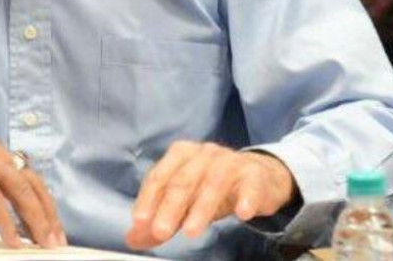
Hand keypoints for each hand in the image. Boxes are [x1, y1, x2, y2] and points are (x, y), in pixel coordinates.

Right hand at [0, 104, 63, 247]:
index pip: (26, 178)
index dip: (41, 204)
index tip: (49, 228)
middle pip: (31, 184)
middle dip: (47, 215)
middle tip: (57, 242)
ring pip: (19, 190)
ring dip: (35, 219)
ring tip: (44, 244)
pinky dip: (6, 219)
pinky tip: (13, 239)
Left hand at [125, 141, 295, 249]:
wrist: (259, 177)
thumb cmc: (214, 188)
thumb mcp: (185, 202)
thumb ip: (160, 217)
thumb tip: (133, 238)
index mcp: (180, 154)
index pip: (159, 177)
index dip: (148, 199)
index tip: (140, 222)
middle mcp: (203, 153)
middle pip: (183, 180)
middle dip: (170, 208)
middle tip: (160, 232)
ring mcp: (230, 161)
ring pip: (213, 183)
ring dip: (201, 209)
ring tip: (190, 232)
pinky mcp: (254, 174)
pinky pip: (250, 185)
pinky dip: (246, 198)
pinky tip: (241, 214)